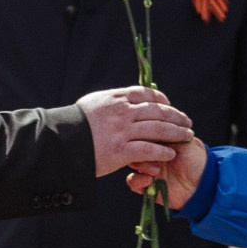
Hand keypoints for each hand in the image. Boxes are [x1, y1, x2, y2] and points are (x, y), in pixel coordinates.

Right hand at [78, 86, 192, 179]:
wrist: (58, 142)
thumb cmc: (72, 125)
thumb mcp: (92, 104)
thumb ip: (110, 101)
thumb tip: (123, 99)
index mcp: (115, 98)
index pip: (146, 94)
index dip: (162, 99)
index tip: (170, 105)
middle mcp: (122, 112)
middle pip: (158, 111)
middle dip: (176, 117)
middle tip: (187, 122)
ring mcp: (123, 131)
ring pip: (158, 129)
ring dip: (176, 133)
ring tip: (187, 136)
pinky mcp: (121, 151)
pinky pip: (149, 149)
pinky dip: (162, 151)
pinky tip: (171, 153)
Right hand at [131, 135, 207, 207]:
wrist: (203, 185)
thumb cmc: (197, 160)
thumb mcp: (186, 142)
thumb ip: (169, 133)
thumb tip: (153, 125)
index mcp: (160, 141)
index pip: (145, 133)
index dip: (147, 135)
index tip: (155, 140)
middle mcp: (152, 153)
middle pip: (135, 147)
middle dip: (143, 150)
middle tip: (156, 156)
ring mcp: (148, 169)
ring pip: (132, 163)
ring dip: (142, 165)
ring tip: (157, 170)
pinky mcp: (146, 185)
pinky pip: (132, 181)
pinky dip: (138, 180)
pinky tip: (150, 180)